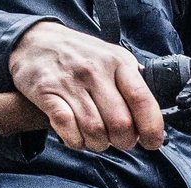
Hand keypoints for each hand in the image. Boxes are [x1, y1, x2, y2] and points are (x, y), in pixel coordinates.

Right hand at [9, 21, 164, 151]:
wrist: (34, 40)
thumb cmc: (81, 55)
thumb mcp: (113, 58)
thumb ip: (133, 83)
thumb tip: (155, 118)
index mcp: (118, 62)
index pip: (142, 100)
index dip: (152, 128)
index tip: (152, 142)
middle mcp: (95, 71)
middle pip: (120, 123)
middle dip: (124, 142)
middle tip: (120, 141)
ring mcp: (69, 82)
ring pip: (95, 130)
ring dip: (99, 144)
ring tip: (98, 139)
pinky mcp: (46, 93)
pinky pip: (67, 129)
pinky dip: (76, 141)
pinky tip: (78, 136)